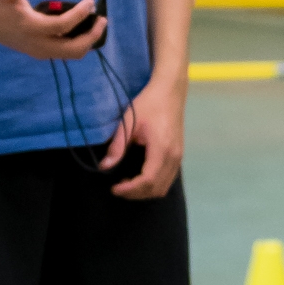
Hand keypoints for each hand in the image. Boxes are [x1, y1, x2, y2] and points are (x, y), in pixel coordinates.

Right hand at [0, 0, 108, 61]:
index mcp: (31, 28)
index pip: (63, 25)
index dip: (80, 14)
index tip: (91, 1)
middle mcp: (37, 44)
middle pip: (73, 49)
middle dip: (91, 36)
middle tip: (103, 20)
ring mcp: (37, 50)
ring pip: (70, 54)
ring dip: (86, 42)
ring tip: (96, 24)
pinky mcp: (37, 51)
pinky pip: (63, 52)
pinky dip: (76, 44)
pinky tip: (81, 29)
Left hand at [99, 76, 184, 198]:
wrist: (170, 91)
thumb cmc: (149, 103)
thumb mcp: (129, 122)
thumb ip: (117, 146)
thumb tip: (104, 166)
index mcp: (162, 149)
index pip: (147, 180)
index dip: (130, 189)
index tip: (114, 188)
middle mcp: (173, 157)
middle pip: (157, 188)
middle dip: (136, 193)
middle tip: (118, 188)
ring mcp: (178, 157)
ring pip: (164, 186)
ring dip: (145, 191)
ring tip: (128, 183)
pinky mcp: (178, 154)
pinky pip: (168, 178)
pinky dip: (153, 184)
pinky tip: (139, 176)